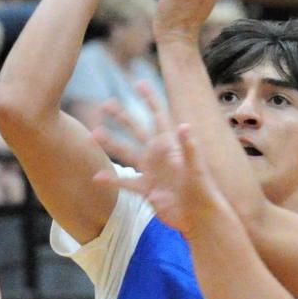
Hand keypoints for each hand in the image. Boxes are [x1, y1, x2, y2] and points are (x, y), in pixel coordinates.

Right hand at [93, 108, 227, 239]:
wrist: (199, 216)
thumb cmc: (203, 190)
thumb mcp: (196, 168)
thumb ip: (190, 148)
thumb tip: (184, 125)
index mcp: (172, 146)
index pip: (159, 117)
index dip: (150, 99)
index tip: (139, 82)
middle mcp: (159, 155)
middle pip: (138, 130)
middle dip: (122, 116)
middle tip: (105, 104)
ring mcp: (151, 172)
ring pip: (127, 153)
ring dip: (111, 143)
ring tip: (94, 134)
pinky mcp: (146, 189)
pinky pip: (125, 183)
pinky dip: (111, 180)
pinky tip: (96, 177)